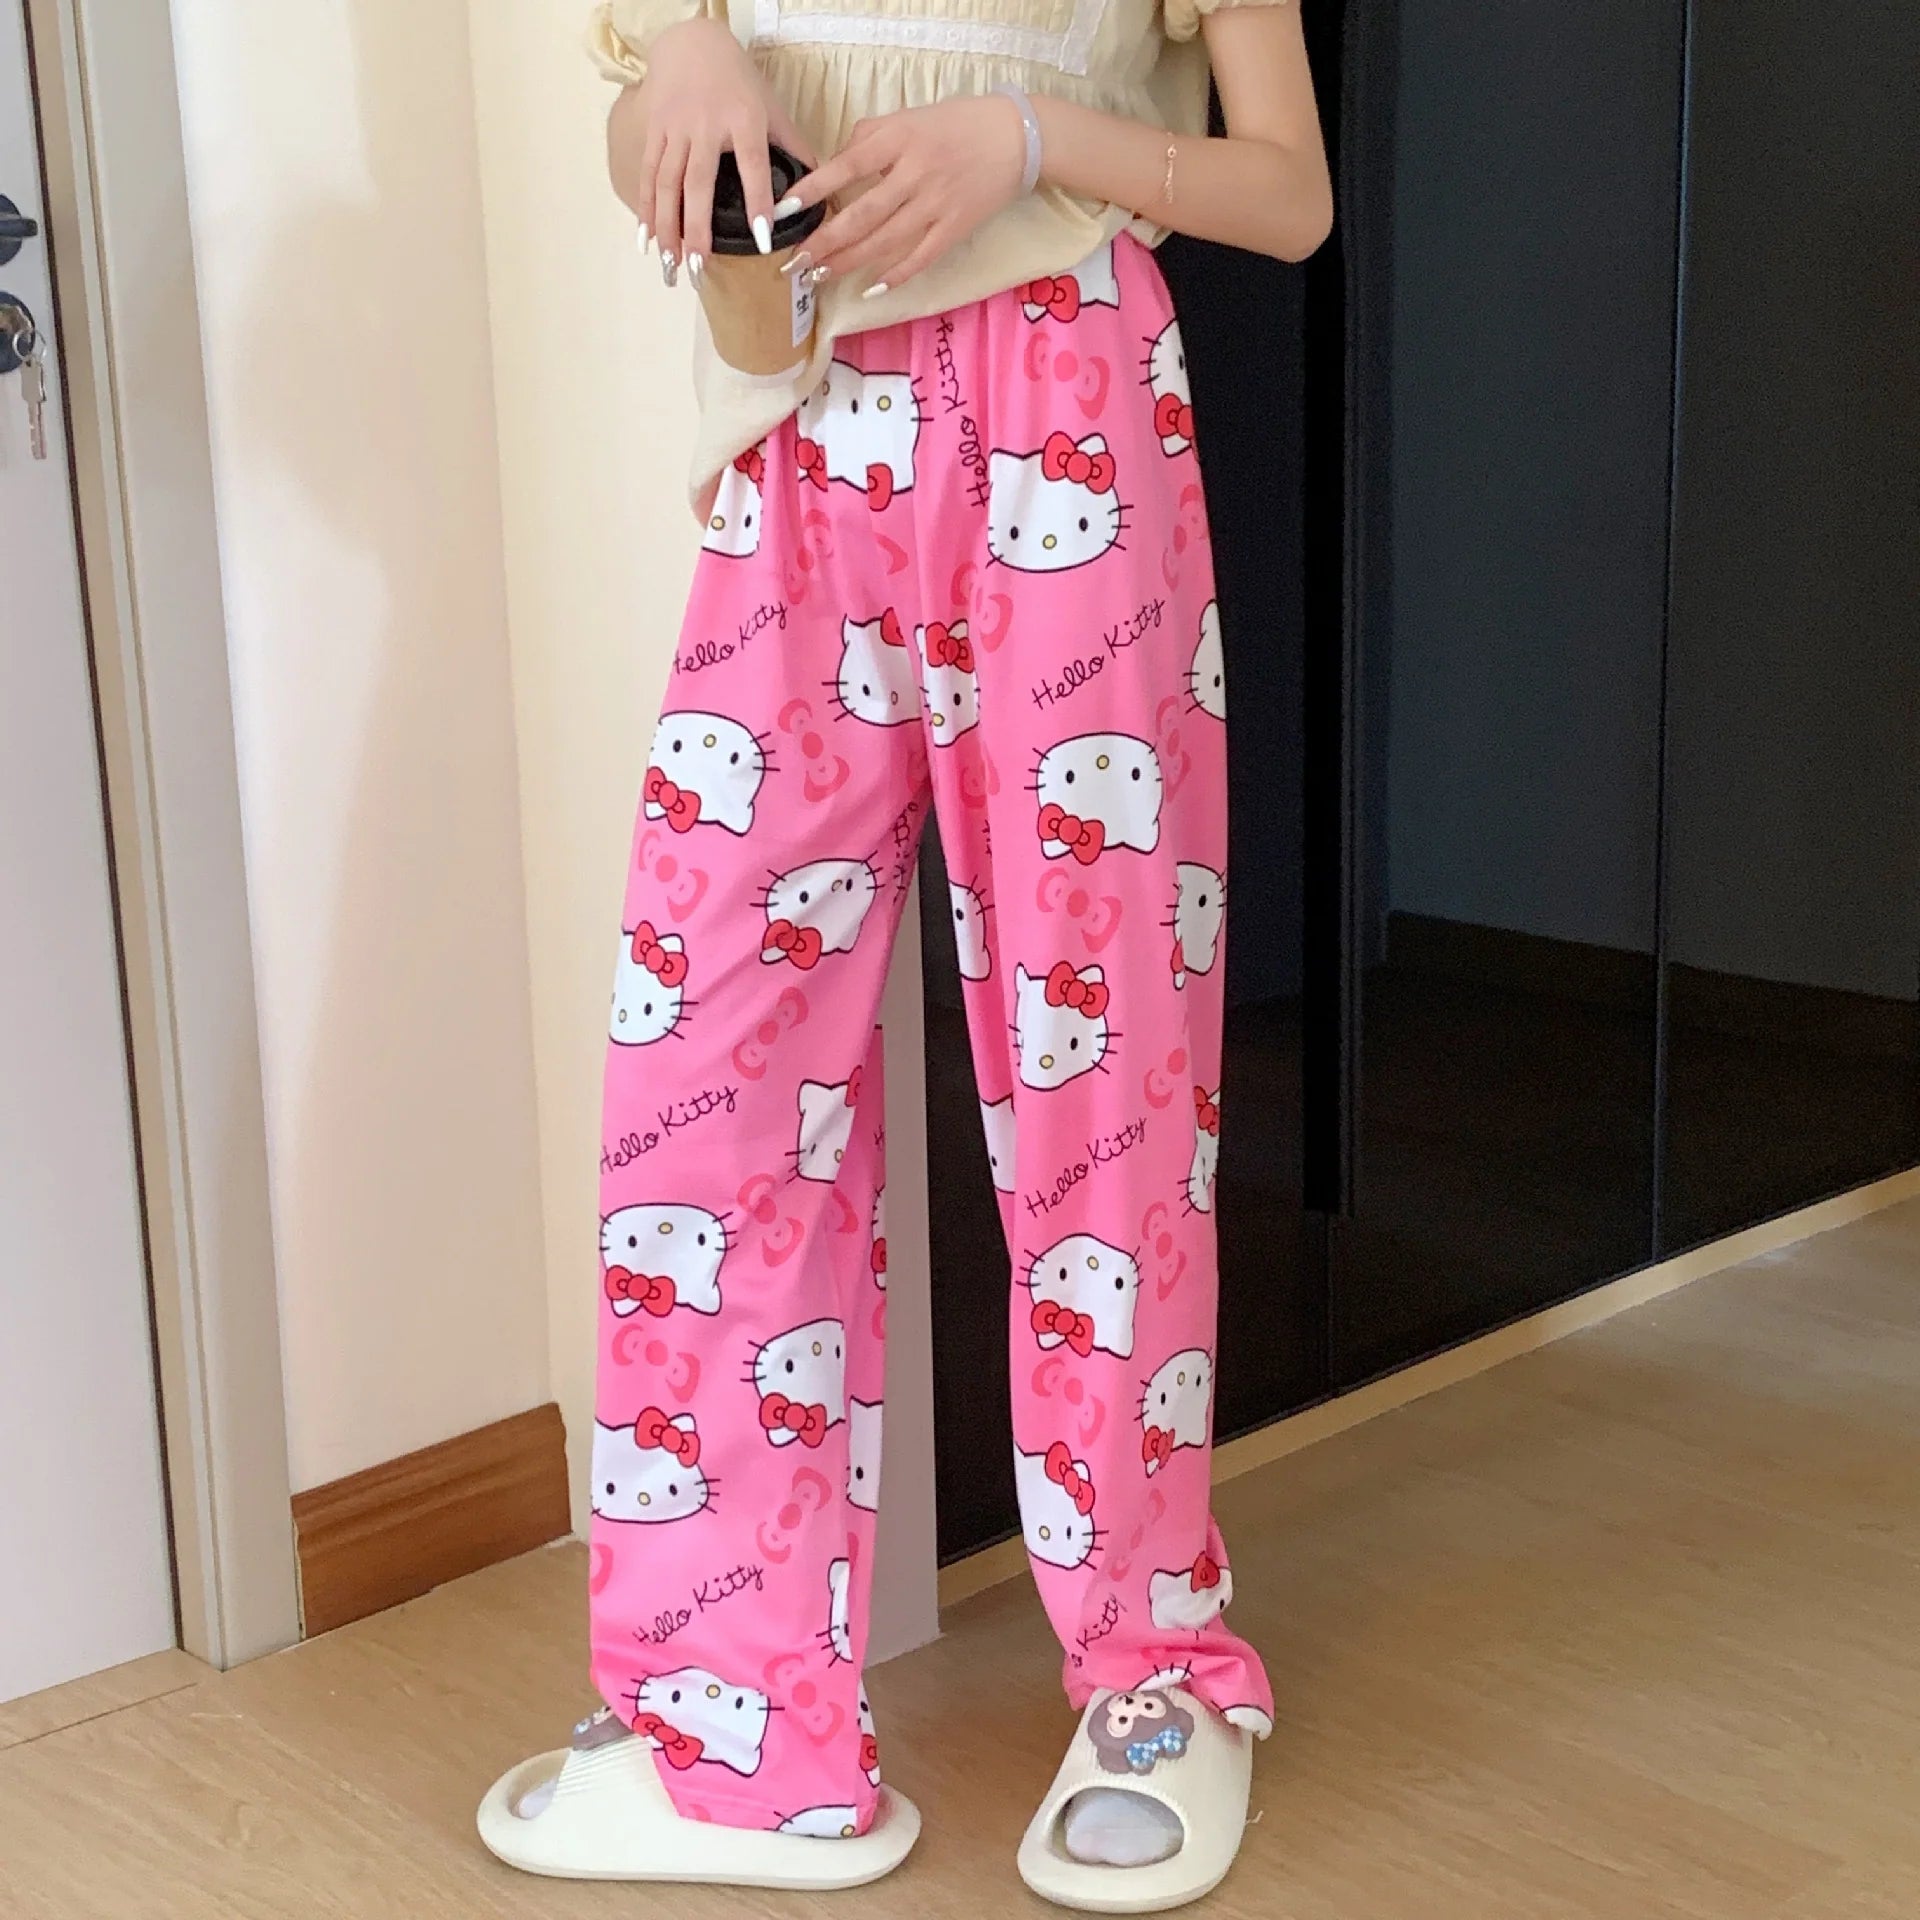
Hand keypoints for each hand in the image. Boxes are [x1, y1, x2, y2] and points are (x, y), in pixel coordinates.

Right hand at [608, 19, 815, 270]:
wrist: (692, 42)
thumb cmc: (739, 82)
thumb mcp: (772, 108)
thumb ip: (794, 148)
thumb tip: (819, 189)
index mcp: (743, 120)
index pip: (753, 166)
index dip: (757, 202)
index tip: (762, 240)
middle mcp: (706, 125)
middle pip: (699, 182)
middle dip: (697, 227)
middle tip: (698, 266)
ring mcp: (676, 127)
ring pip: (668, 182)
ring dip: (667, 225)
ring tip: (671, 262)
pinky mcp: (654, 129)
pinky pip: (649, 173)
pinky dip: (645, 206)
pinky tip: (647, 238)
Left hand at [782, 95, 1027, 292]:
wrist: (1016, 137)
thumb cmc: (956, 124)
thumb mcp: (908, 117)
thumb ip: (869, 138)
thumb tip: (836, 166)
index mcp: (899, 139)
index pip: (847, 166)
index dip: (813, 191)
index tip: (784, 211)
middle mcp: (915, 173)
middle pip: (862, 215)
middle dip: (824, 241)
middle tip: (792, 262)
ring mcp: (936, 204)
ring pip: (885, 241)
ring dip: (849, 262)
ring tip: (819, 275)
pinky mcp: (955, 228)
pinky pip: (920, 258)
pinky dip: (895, 276)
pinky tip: (870, 289)